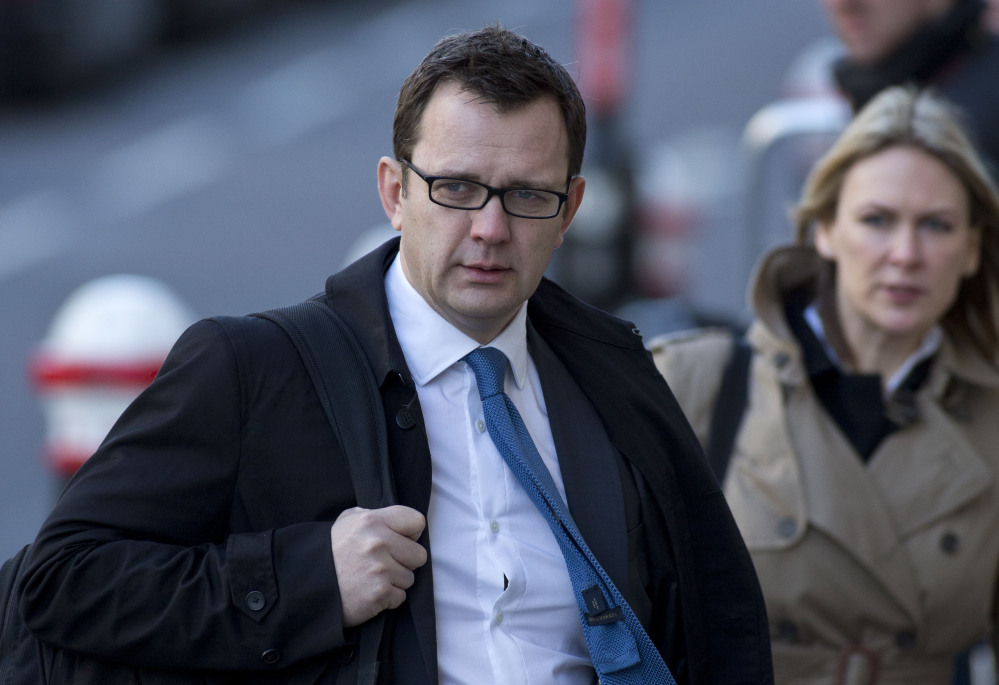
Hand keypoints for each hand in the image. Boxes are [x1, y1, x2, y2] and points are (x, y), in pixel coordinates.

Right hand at [331, 506, 426, 627]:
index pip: (416, 521)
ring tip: (372, 578)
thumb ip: (371, 516)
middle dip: (405, 561)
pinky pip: (400, 597)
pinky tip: (370, 592)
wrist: (307, 586)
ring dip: (395, 581)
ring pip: (410, 578)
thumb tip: (395, 520)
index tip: (400, 541)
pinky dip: (387, 598)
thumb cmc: (331, 553)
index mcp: (372, 521)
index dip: (411, 534)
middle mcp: (378, 542)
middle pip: (419, 554)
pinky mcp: (379, 593)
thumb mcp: (346, 522)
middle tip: (384, 564)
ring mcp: (380, 569)